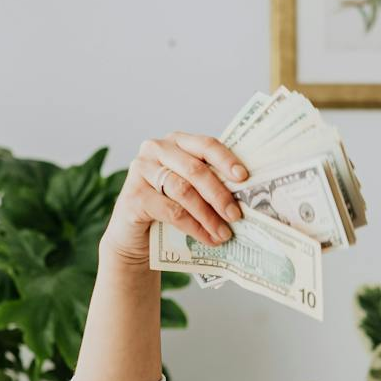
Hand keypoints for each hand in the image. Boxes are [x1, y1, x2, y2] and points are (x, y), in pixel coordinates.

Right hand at [102, 132, 250, 268]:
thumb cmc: (170, 209)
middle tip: (236, 215)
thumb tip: (246, 194)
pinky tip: (207, 238)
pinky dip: (193, 227)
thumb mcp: (191, 190)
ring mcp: (141, 170)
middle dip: (219, 194)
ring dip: (208, 215)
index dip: (226, 160)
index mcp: (176, 141)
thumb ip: (210, 183)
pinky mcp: (133, 195)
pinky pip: (171, 211)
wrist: (136, 237)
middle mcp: (156, 149)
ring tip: (224, 233)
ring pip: (183, 191)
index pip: (205, 144)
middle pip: (195, 169)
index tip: (244, 177)